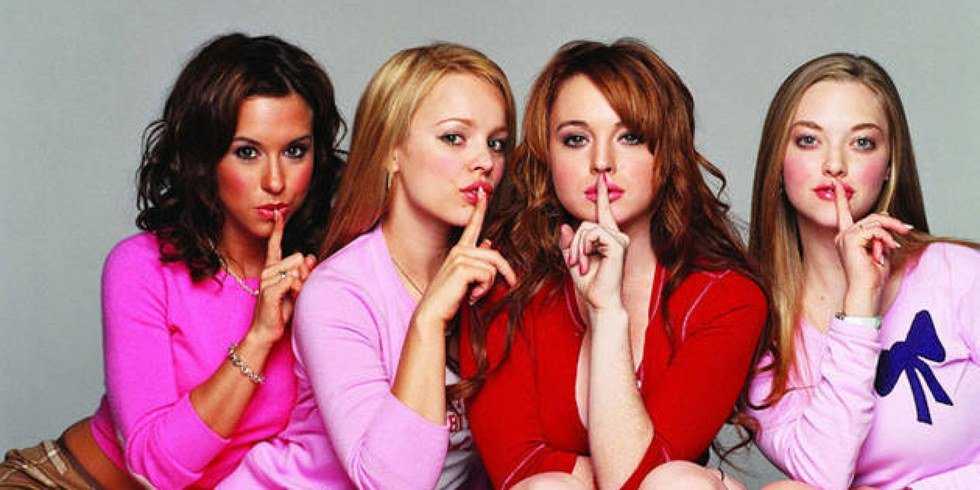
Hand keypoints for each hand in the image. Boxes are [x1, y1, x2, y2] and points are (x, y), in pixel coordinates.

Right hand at [249, 210, 315, 344]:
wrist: (266, 331)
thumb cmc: (280, 310)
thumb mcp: (295, 289)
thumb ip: (303, 273)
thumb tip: (312, 257)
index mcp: (272, 269)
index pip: (275, 246)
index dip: (277, 230)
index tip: (277, 214)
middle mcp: (268, 271)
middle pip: (297, 257)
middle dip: (304, 273)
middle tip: (296, 290)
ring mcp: (268, 280)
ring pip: (296, 269)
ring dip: (300, 283)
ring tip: (291, 296)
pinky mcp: (270, 291)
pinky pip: (291, 281)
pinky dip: (296, 289)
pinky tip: (289, 298)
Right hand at [413, 188, 516, 325]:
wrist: (432, 313)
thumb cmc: (448, 299)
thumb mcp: (465, 278)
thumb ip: (477, 260)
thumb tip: (488, 242)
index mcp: (459, 251)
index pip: (472, 226)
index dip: (479, 209)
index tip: (484, 192)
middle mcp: (459, 250)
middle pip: (495, 256)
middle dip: (504, 274)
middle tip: (500, 289)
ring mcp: (460, 257)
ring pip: (493, 267)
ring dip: (489, 286)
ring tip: (474, 295)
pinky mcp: (462, 267)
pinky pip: (489, 275)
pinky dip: (484, 290)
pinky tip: (470, 297)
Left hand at [559, 173, 629, 312]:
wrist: (600, 301)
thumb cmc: (590, 283)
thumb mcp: (574, 260)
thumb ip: (569, 243)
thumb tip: (566, 226)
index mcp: (608, 237)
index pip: (604, 212)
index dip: (602, 195)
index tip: (602, 179)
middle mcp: (617, 235)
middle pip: (585, 223)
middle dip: (574, 244)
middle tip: (576, 264)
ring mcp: (619, 239)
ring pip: (586, 228)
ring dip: (577, 248)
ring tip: (582, 265)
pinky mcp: (617, 244)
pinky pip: (591, 234)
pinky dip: (584, 247)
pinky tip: (588, 262)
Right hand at [832, 180, 910, 315]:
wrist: (865, 292)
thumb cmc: (873, 277)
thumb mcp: (880, 251)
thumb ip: (881, 235)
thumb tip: (888, 221)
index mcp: (846, 238)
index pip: (843, 214)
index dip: (841, 198)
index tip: (836, 183)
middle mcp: (842, 236)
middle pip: (872, 216)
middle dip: (891, 222)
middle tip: (906, 229)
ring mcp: (845, 238)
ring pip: (875, 221)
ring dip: (891, 230)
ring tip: (896, 244)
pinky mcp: (850, 240)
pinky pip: (874, 230)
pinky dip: (885, 238)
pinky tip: (888, 249)